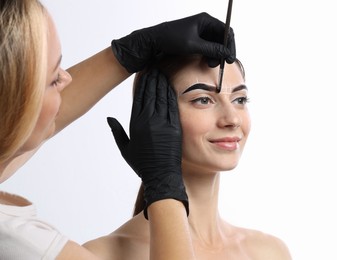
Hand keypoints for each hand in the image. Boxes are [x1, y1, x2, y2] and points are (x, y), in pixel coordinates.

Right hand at [107, 69, 187, 218]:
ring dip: (162, 81)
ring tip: (162, 69)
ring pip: (162, 96)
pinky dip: (171, 93)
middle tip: (154, 64)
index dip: (142, 82)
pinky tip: (170, 84)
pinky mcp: (175, 126)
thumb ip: (116, 131)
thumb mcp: (125, 148)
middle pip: (150, 92)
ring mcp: (163, 122)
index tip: (144, 70)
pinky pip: (173, 105)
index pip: (139, 96)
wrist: (162, 176)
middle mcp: (149, 120)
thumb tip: (109, 118)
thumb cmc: (142, 164)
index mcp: (136, 123)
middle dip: (152, 77)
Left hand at [111, 12, 235, 71]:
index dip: (230, 45)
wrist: (154, 42)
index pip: (226, 31)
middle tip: (221, 63)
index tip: (230, 58)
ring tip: (211, 64)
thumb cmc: (170, 39)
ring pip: (216, 45)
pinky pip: (208, 48)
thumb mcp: (193, 45)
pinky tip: (206, 62)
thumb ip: (211, 49)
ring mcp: (200, 32)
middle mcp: (204, 24)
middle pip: (222, 38)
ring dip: (216, 55)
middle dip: (223, 51)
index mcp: (205, 20)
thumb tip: (226, 53)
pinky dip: (209, 55)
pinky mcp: (196, 40)